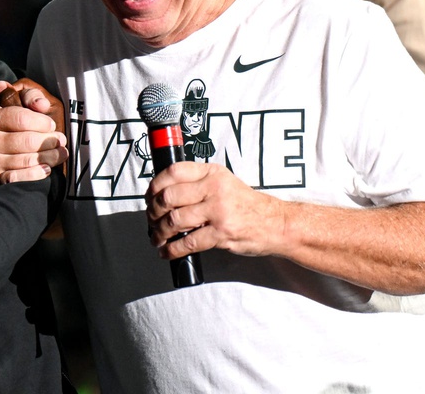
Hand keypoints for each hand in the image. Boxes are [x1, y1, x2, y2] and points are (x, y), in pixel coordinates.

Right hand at [0, 79, 68, 184]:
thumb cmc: (12, 124)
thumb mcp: (18, 103)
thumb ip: (31, 96)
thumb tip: (41, 104)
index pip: (20, 118)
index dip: (41, 122)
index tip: (52, 125)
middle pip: (27, 141)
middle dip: (50, 141)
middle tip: (60, 140)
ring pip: (27, 160)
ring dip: (50, 157)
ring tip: (61, 153)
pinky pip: (17, 178)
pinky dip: (35, 174)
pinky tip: (46, 169)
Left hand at [146, 162, 280, 258]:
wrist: (274, 223)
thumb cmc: (246, 205)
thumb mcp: (224, 182)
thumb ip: (198, 184)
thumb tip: (164, 194)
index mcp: (212, 172)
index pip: (173, 172)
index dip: (155, 185)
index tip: (149, 197)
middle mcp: (214, 188)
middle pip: (169, 197)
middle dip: (153, 212)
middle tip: (151, 220)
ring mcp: (218, 211)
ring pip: (175, 220)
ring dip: (160, 232)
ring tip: (157, 238)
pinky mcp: (221, 233)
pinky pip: (188, 242)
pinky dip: (172, 250)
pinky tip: (167, 252)